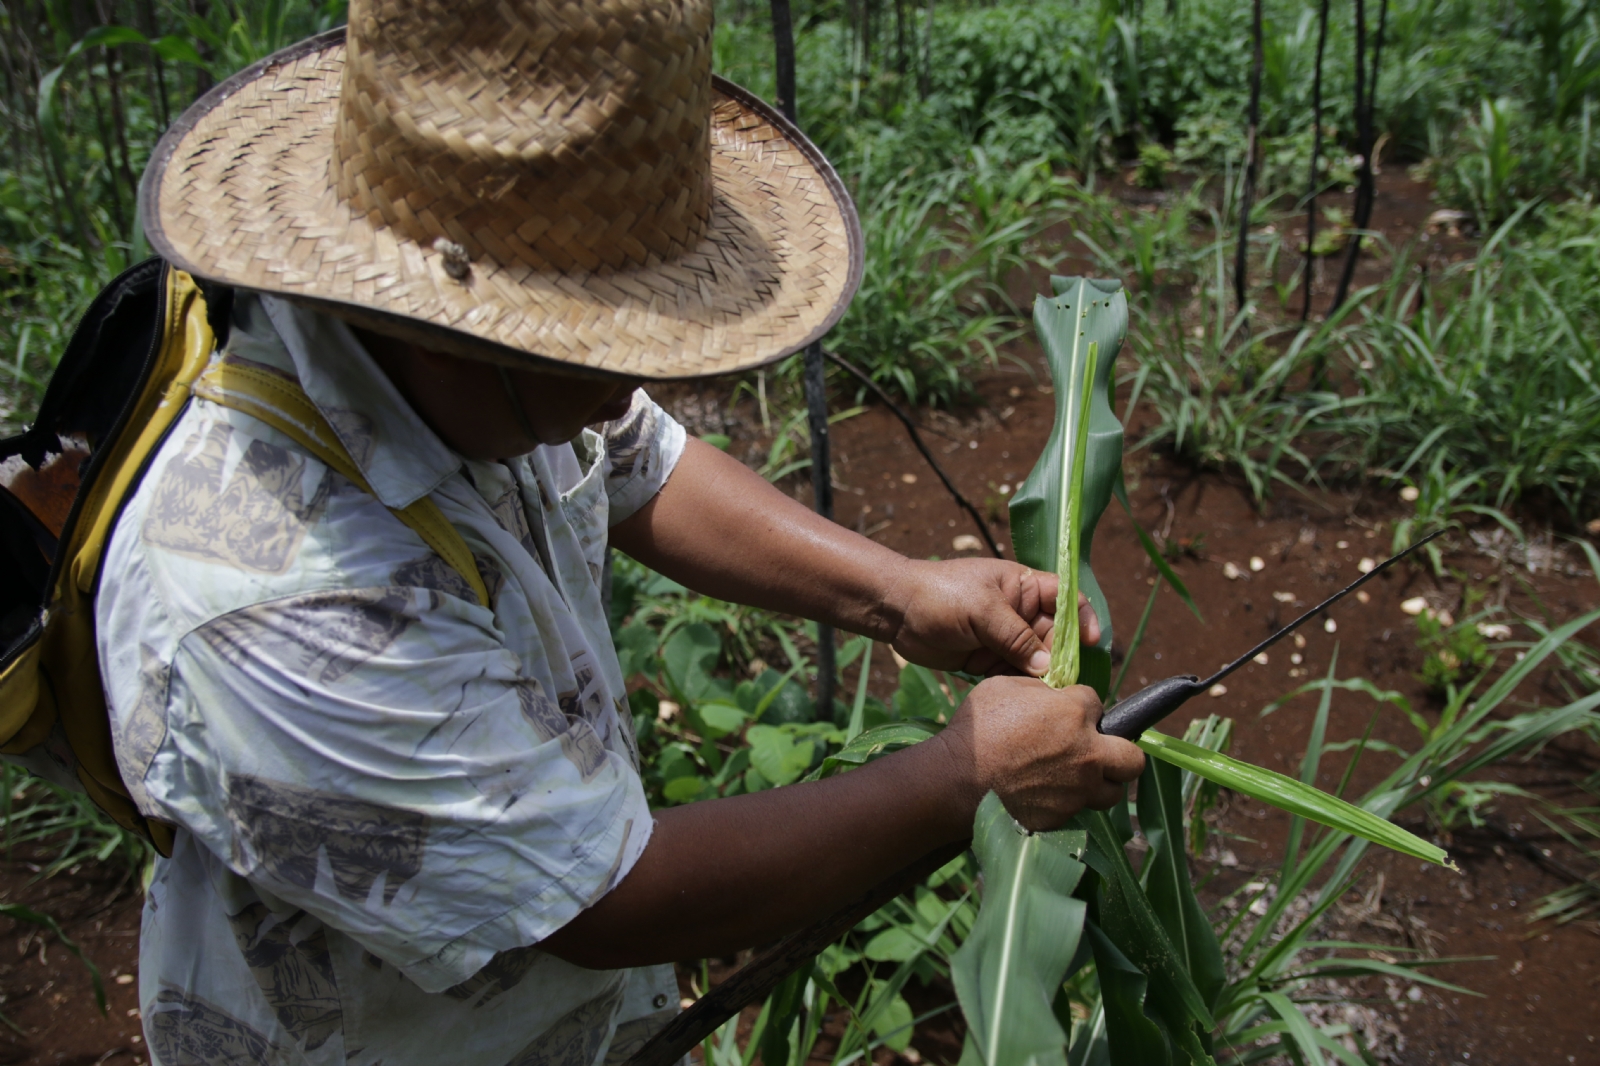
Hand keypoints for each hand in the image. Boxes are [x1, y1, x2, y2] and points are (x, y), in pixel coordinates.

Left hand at [885, 558, 1099, 677]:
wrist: (896, 610)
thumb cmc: (940, 595)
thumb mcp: (982, 610)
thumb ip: (1016, 637)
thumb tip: (1047, 667)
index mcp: (1024, 587)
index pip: (1066, 599)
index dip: (1083, 619)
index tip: (1091, 642)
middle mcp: (1020, 613)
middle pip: (1056, 637)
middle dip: (1063, 658)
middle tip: (1067, 683)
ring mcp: (1005, 638)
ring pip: (1037, 661)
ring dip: (1044, 678)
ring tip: (1050, 697)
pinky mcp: (989, 660)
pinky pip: (1015, 675)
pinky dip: (1022, 688)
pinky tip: (1027, 701)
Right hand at [935, 676, 1145, 831]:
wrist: (958, 778)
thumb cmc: (979, 728)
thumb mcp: (1006, 687)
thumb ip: (1040, 690)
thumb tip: (1055, 696)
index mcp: (1076, 714)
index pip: (1098, 703)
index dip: (1081, 707)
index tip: (1065, 712)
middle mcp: (1088, 754)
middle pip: (1132, 759)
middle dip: (1120, 752)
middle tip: (1096, 751)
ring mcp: (1078, 790)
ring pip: (1112, 793)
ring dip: (1101, 783)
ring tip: (1077, 778)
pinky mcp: (1063, 817)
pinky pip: (1078, 811)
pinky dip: (1068, 803)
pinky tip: (1046, 795)